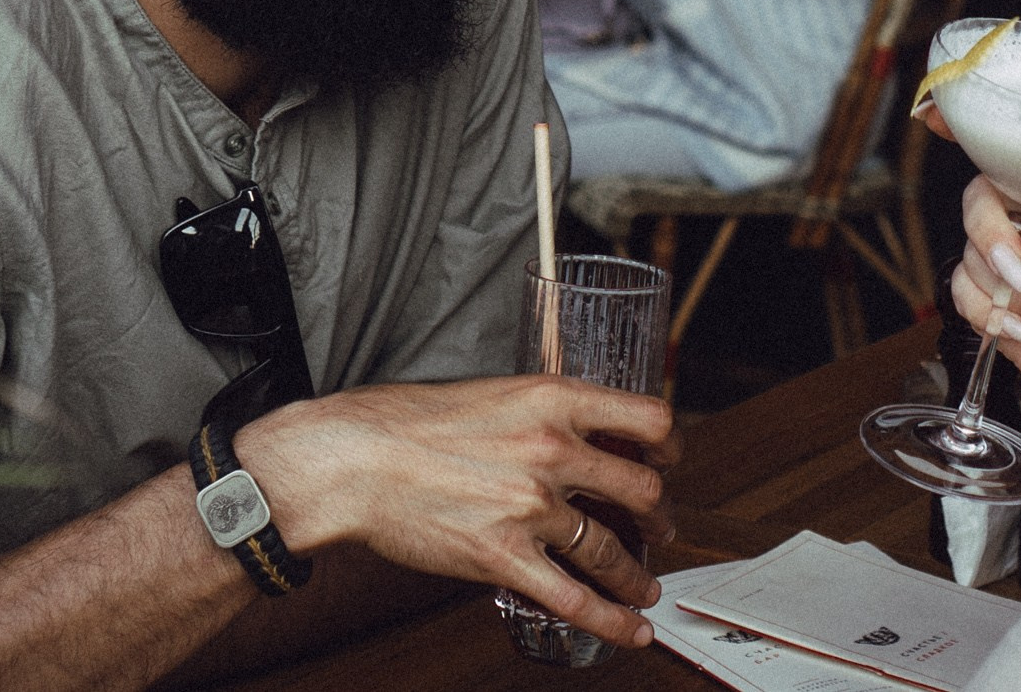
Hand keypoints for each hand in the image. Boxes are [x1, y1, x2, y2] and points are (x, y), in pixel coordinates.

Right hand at [239, 375, 679, 649]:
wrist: (351, 460)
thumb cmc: (406, 422)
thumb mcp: (492, 393)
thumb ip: (540, 412)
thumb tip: (575, 431)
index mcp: (553, 399)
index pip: (648, 418)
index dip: (669, 445)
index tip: (669, 459)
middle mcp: (553, 450)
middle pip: (642, 487)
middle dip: (661, 513)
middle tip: (661, 525)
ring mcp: (531, 507)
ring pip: (612, 547)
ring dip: (638, 570)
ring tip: (645, 582)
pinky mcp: (503, 557)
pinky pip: (574, 598)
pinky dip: (612, 618)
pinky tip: (632, 627)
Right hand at [949, 175, 1020, 419]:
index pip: (1007, 166)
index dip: (982, 161)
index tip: (964, 164)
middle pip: (977, 212)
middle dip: (993, 244)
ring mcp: (1003, 263)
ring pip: (972, 262)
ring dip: (1015, 299)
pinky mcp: (989, 300)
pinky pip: (964, 300)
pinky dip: (992, 318)